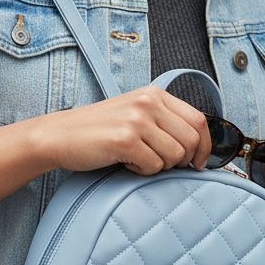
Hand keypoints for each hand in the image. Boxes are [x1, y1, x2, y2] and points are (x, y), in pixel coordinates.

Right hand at [37, 86, 211, 175]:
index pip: (199, 120)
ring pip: (174, 156)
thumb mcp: (135, 113)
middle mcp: (148, 102)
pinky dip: (142, 171)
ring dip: (158, 165)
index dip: (205, 146)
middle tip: (158, 162)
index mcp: (154, 94)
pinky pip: (153, 166)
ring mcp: (136, 120)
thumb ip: (164, 121)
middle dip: (180, 160)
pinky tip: (125, 162)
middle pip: (191, 140)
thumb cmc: (98, 130)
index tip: (200, 162)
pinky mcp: (125, 140)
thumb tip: (199, 146)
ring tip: (136, 158)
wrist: (59, 135)